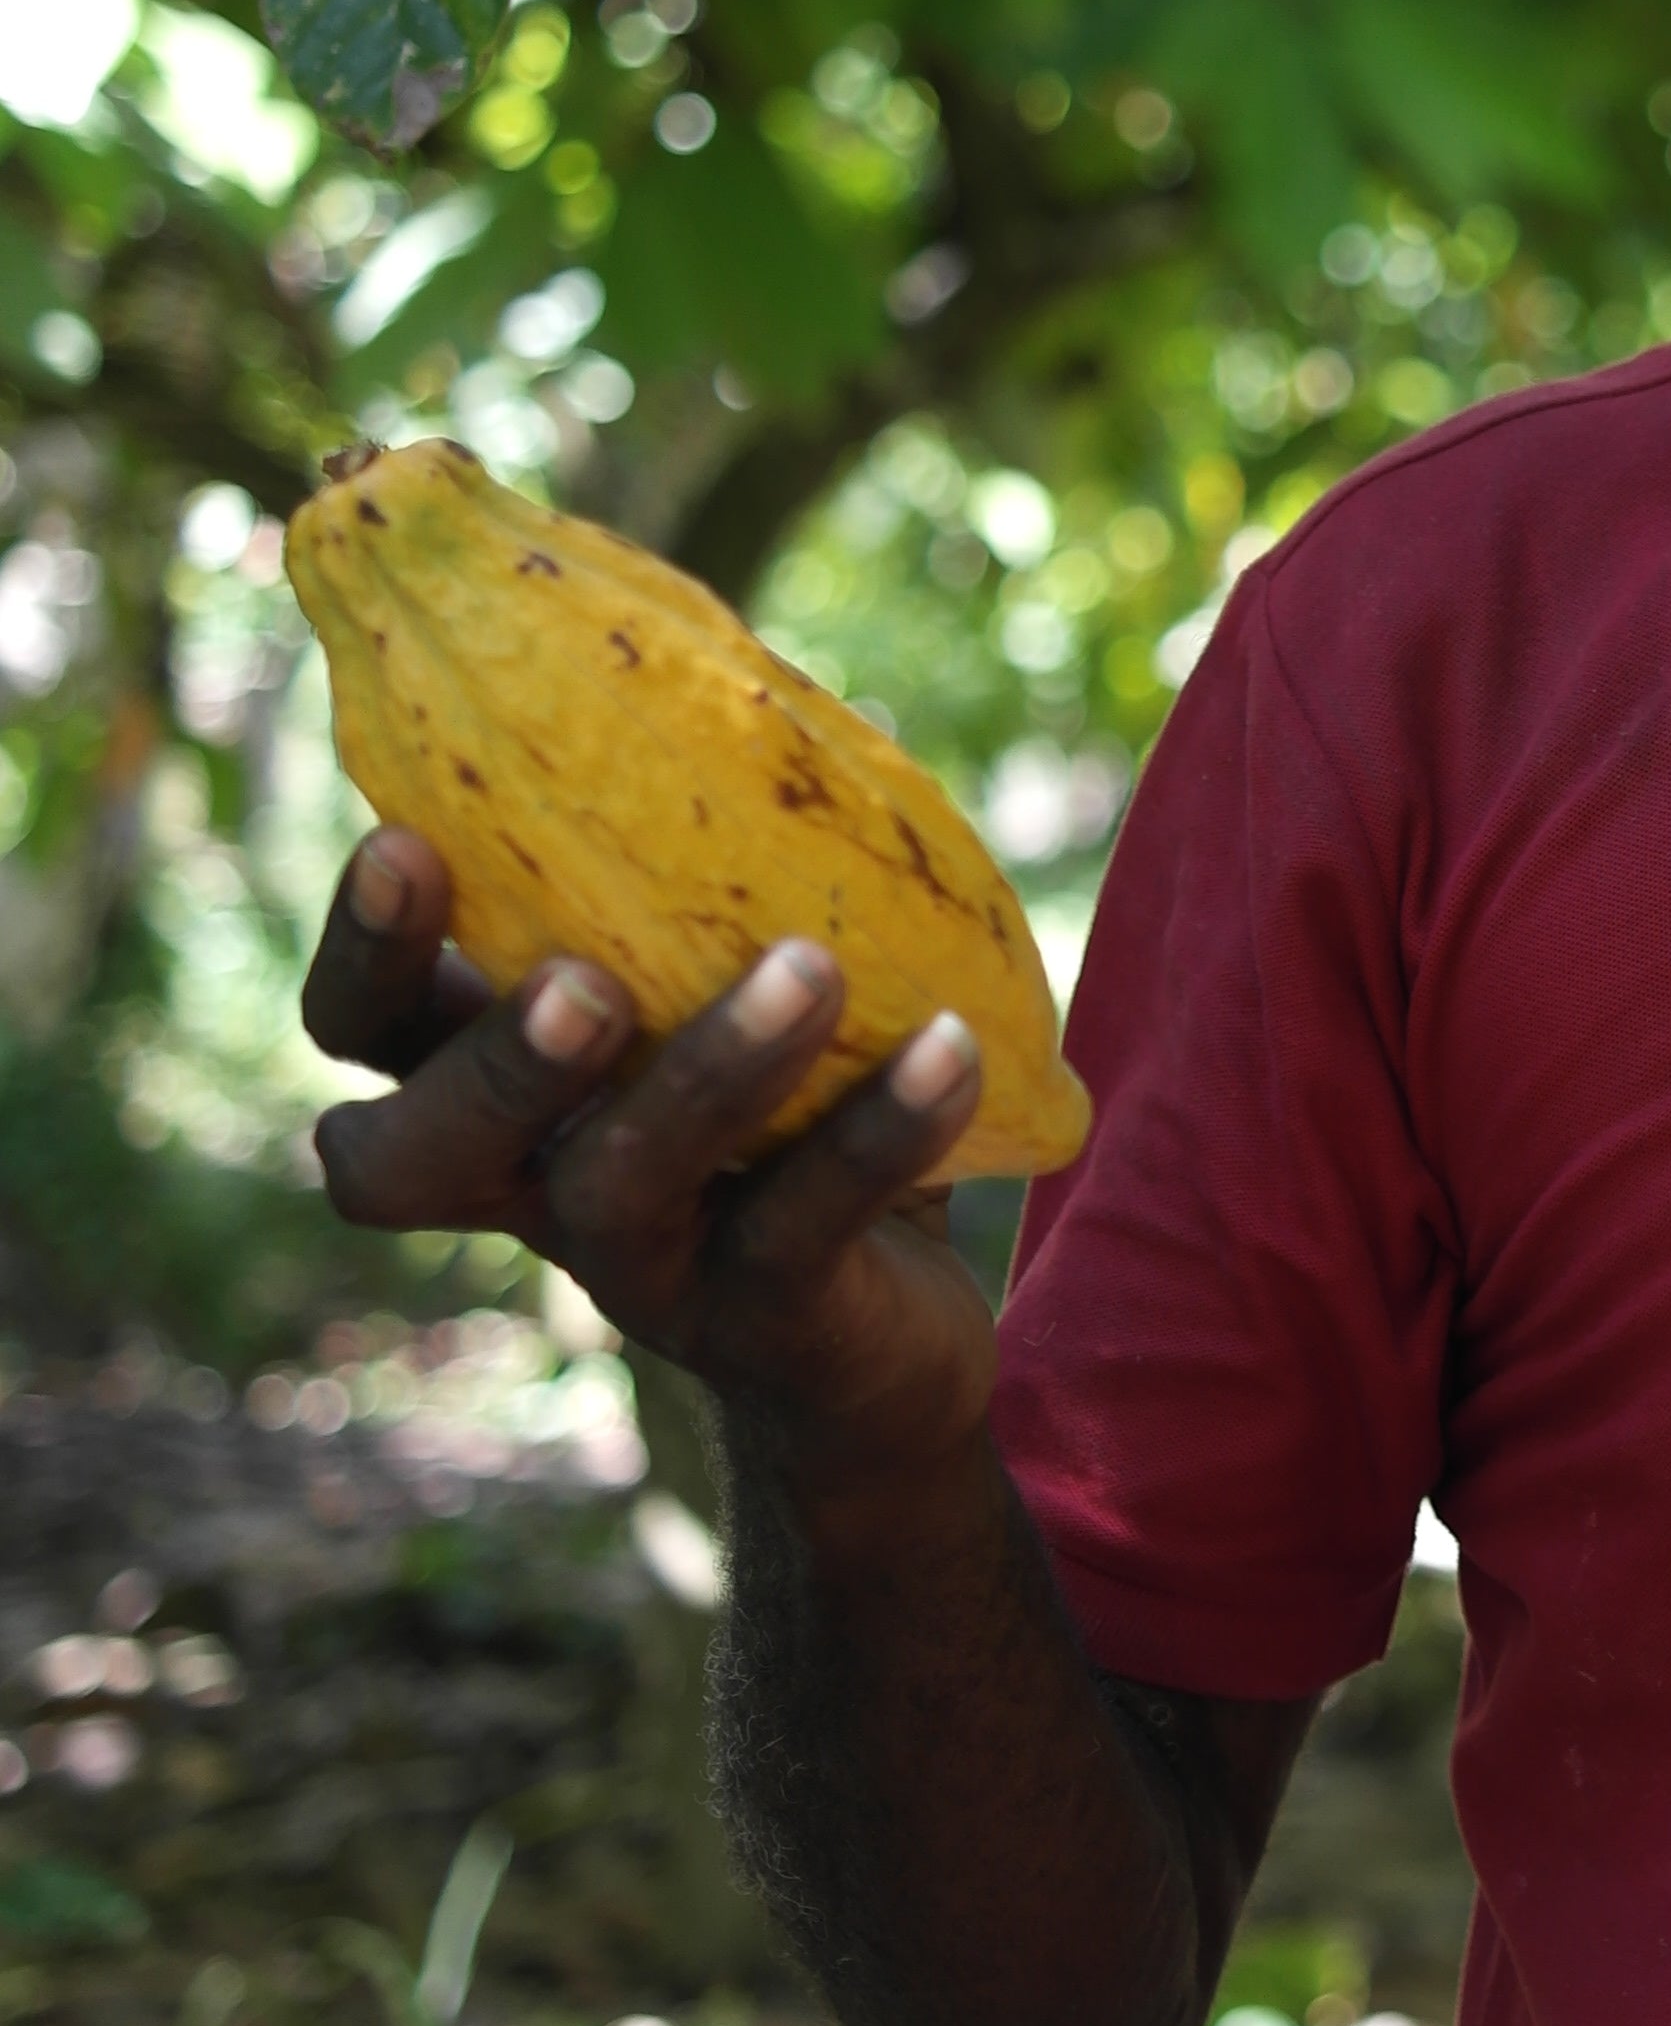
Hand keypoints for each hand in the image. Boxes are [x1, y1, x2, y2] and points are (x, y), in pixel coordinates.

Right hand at [304, 822, 998, 1489]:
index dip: (362, 950)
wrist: (884, 1347)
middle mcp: (537, 1186)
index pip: (363, 1031)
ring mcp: (645, 1272)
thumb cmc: (784, 1114)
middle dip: (491, 1062)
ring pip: (620, 1188)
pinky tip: (953, 1047)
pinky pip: (805, 1231)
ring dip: (709, 1073)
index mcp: (498, 1087)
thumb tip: (751, 679)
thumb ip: (705, 868)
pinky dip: (879, 1135)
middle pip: (414, 1156)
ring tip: (809, 970)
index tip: (407, 842)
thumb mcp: (726, 981)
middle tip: (582, 981)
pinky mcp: (768, 1325)